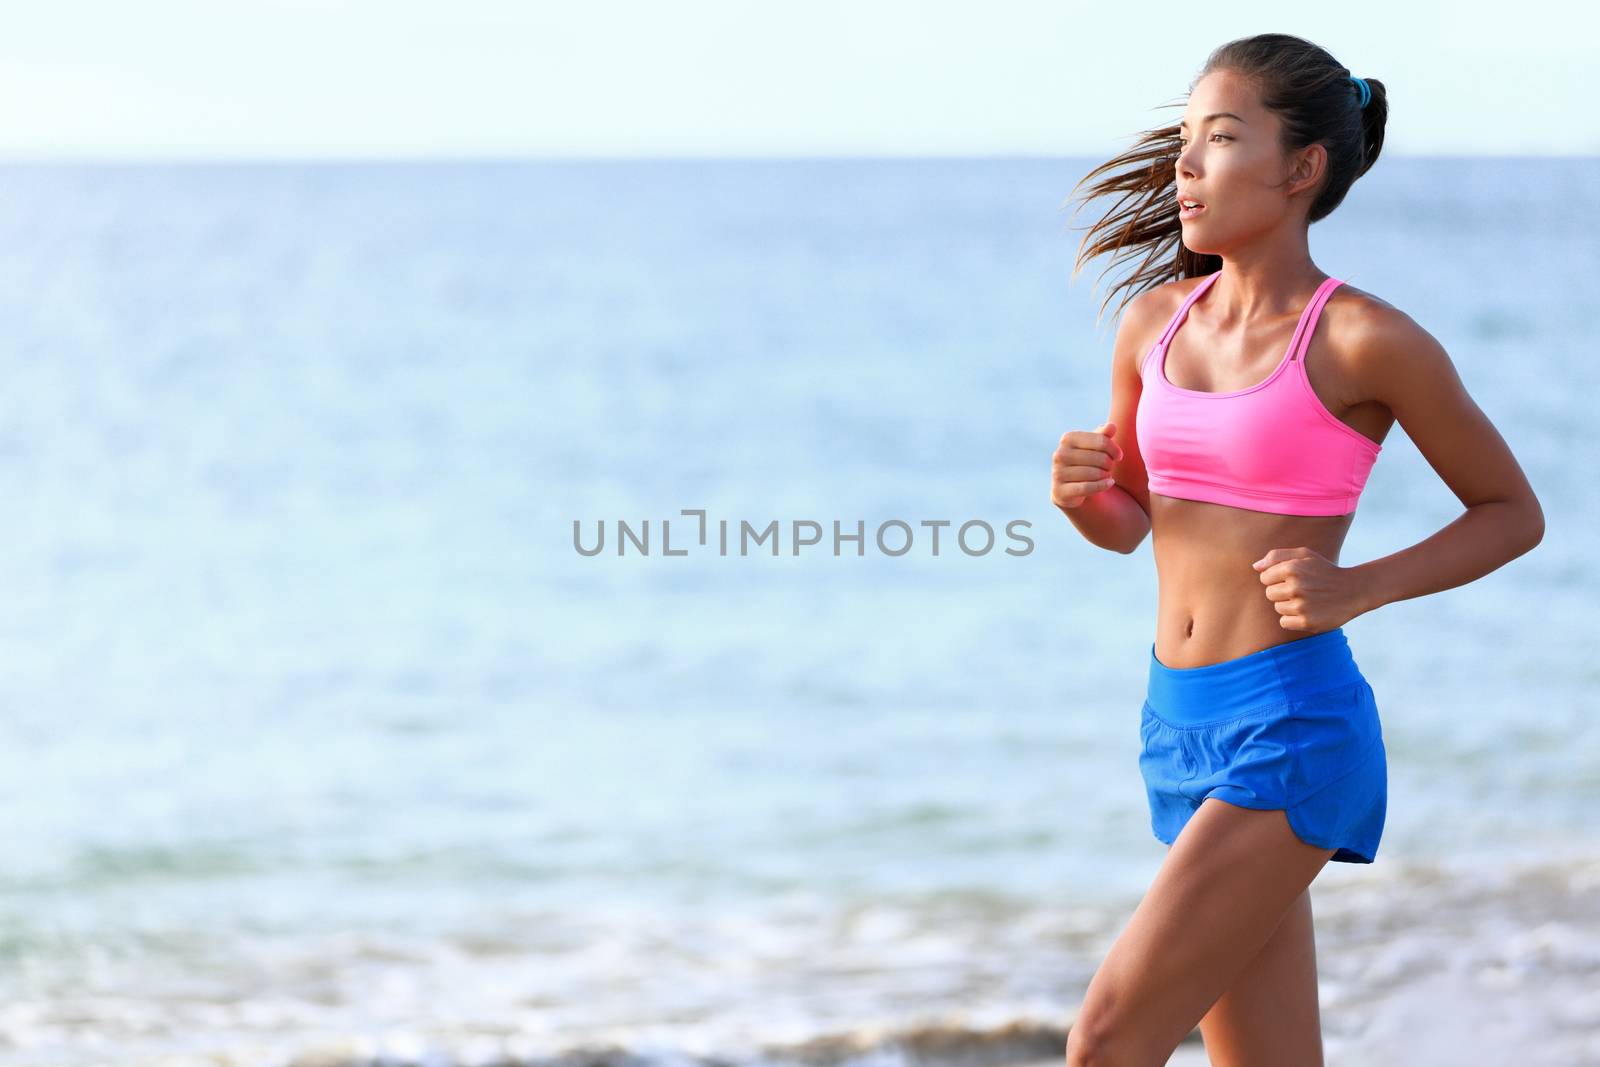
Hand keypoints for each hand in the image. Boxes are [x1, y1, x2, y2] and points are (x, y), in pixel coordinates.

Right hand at [1052, 420, 1122, 509]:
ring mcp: (1058, 473)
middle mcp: (1060, 454)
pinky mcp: (1060, 490)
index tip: (1118, 456)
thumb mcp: (1093, 447)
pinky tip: (1109, 483)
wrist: (1068, 487)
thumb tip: (1111, 426)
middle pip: (1100, 458)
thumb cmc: (1085, 461)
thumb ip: (1102, 436)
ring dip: (1105, 475)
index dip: (1114, 449)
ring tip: (1105, 475)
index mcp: (1068, 439)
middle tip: (1109, 467)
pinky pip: (1086, 487)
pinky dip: (1102, 485)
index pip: (1101, 441)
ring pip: (1094, 473)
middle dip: (1109, 464)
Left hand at [1251, 547, 1368, 631]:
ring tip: (1307, 600)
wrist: (1354, 590)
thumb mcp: (1305, 555)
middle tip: (1301, 590)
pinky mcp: (1307, 622)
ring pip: (1277, 608)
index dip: (1276, 578)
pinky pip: (1284, 622)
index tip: (1292, 578)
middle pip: (1269, 594)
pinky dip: (1293, 619)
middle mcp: (1296, 587)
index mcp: (1292, 568)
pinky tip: (1307, 611)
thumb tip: (1255, 567)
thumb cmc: (1325, 571)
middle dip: (1281, 592)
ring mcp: (1302, 606)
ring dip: (1288, 605)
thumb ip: (1277, 556)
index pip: (1264, 578)